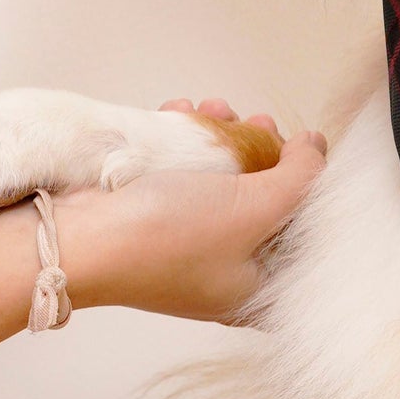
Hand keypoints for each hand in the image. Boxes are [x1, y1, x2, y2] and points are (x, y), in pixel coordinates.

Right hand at [55, 99, 327, 322]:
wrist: (81, 240)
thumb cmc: (171, 236)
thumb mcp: (254, 207)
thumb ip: (298, 178)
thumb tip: (317, 149)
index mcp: (257, 290)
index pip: (305, 242)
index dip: (310, 192)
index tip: (303, 153)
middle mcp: (225, 272)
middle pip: (264, 203)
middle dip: (264, 151)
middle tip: (260, 122)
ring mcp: (188, 244)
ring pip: (222, 181)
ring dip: (223, 136)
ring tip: (214, 107)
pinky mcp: (156, 217)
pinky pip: (184, 174)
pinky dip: (185, 140)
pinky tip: (179, 111)